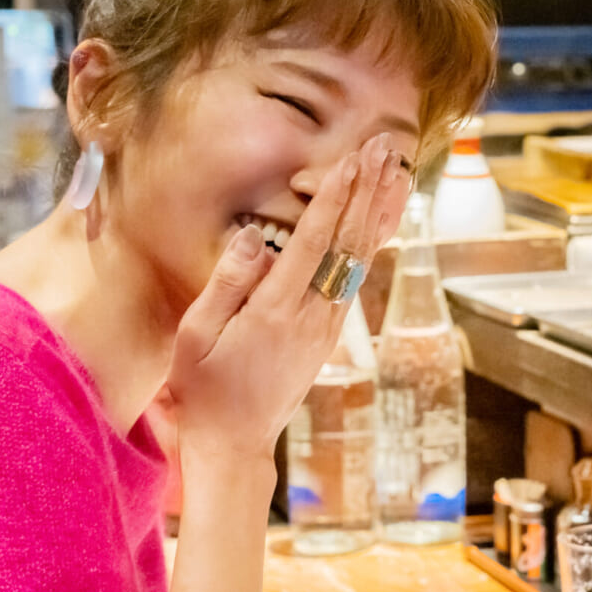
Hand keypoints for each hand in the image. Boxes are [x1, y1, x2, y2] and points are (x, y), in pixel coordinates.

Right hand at [161, 134, 409, 461]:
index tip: (353, 160)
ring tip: (394, 173)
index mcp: (276, 311)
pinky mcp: (329, 334)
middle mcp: (312, 316)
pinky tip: (378, 222)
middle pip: (349, 243)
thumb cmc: (205, 388)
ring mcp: (326, 326)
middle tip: (382, 148)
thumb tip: (255, 236)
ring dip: (378, 213)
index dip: (336, 197)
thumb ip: (227, 283)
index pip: (315, 241)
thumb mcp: (197, 336)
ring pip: (361, 259)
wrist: (235, 444)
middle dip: (366, 190)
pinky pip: (356, 278)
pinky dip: (371, 243)